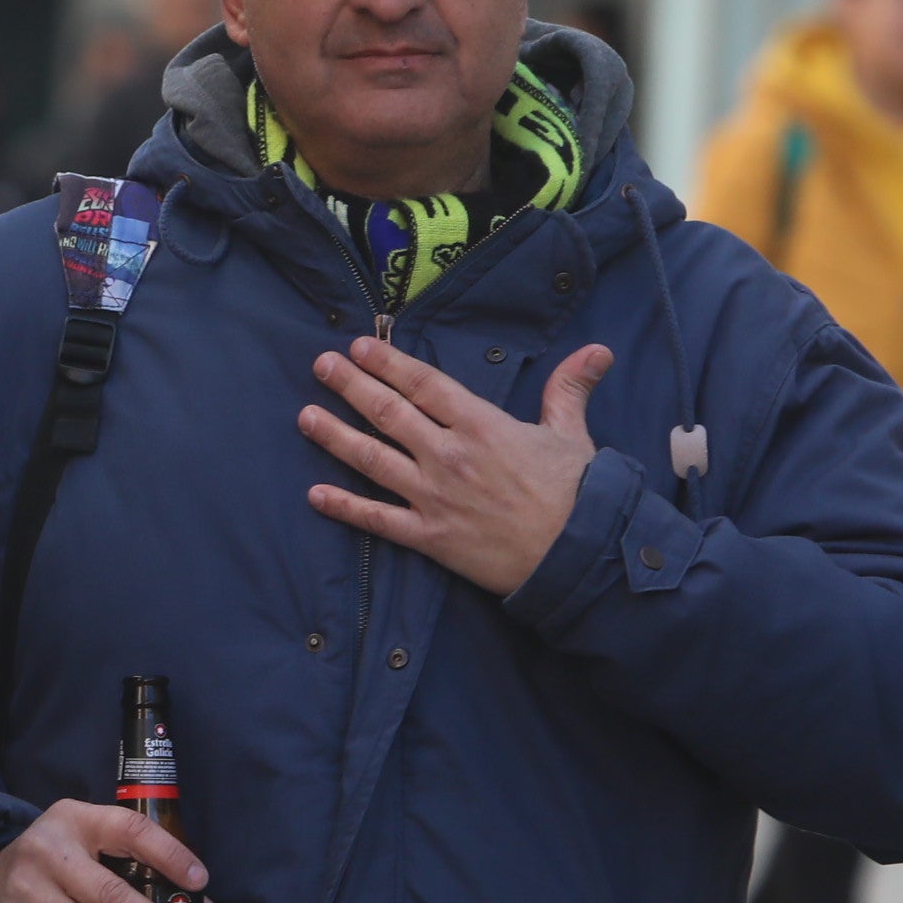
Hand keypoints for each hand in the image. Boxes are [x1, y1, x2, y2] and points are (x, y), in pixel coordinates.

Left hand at [301, 335, 609, 596]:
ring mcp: (435, 496)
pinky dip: (345, 507)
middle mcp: (449, 455)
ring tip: (305, 416)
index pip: (423, 385)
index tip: (360, 346)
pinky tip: (315, 495)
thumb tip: (597, 351)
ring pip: (373, 459)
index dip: (388, 363)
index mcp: (481, 425)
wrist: (577, 556)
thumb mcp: (571, 433)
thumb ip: (569, 389)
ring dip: (335, 436)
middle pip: (389, 413)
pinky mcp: (430, 537)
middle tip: (321, 366)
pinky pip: (378, 520)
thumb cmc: (577, 495)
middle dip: (351, 386)